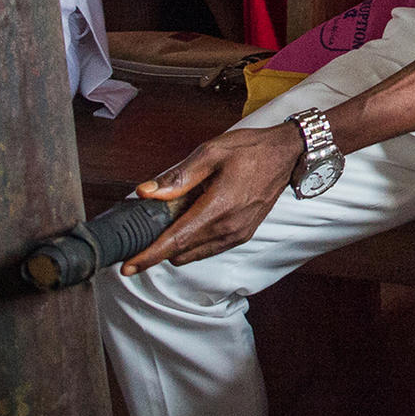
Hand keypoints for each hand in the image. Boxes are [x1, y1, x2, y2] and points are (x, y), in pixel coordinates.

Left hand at [120, 122, 307, 272]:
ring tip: (175, 218)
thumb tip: (146, 193)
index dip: (149, 256)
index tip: (127, 266)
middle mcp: (229, 228)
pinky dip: (194, 242)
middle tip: (150, 225)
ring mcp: (238, 234)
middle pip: (181, 252)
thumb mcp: (211, 152)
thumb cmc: (250, 149)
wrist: (287, 153)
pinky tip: (194, 219)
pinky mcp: (243, 234)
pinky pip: (209, 249)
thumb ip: (178, 176)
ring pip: (194, 254)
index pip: (176, 240)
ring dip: (178, 245)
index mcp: (218, 207)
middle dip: (160, 246)